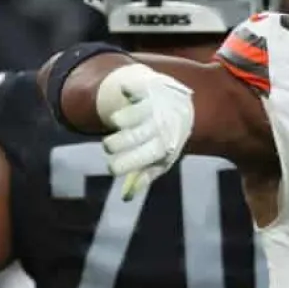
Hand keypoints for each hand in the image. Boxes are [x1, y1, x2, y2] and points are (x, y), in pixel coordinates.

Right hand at [97, 63, 194, 198]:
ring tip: (117, 122)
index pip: (145, 157)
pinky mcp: (147, 89)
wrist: (180, 106)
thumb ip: (144, 176)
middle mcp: (160, 126)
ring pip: (129, 115)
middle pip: (133, 137)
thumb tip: (126, 198)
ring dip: (120, 119)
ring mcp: (154, 107)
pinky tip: (124, 93)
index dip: (126, 164)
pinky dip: (127, 91)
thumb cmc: (165, 139)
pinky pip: (133, 90)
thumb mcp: (160, 159)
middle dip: (117, 143)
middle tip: (108, 146)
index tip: (111, 168)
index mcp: (165, 146)